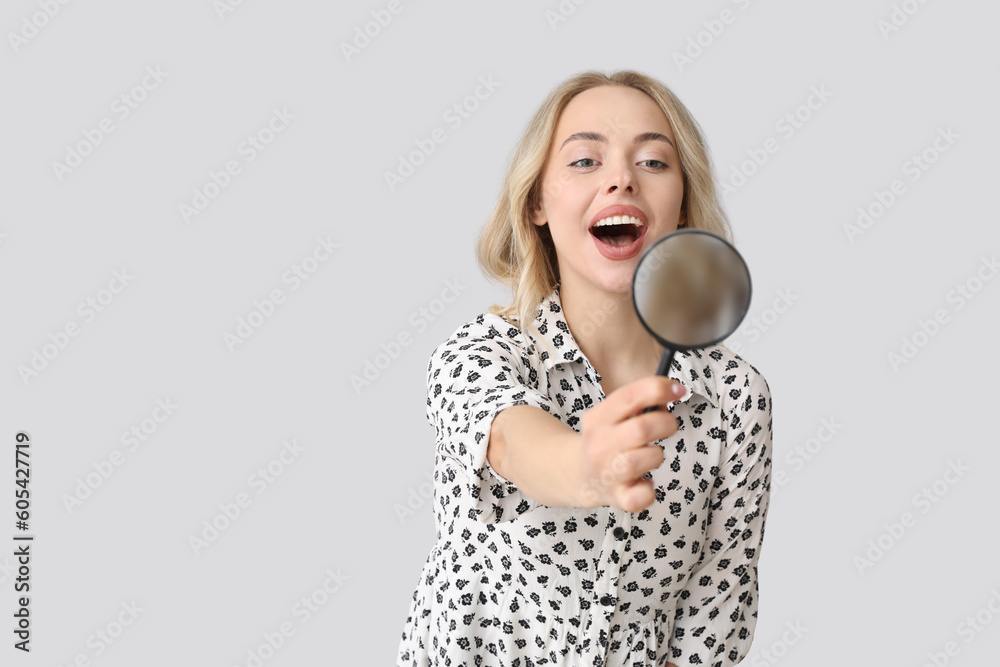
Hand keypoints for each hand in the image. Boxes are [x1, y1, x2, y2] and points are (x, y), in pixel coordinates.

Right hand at [574, 376, 685, 512]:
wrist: (577, 476)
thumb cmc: (605, 442)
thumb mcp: (610, 417)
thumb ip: (636, 405)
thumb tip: (671, 394)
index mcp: (597, 419)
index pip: (629, 396)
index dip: (658, 389)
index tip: (678, 389)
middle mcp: (600, 445)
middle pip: (642, 429)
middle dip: (667, 423)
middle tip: (669, 425)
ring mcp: (607, 473)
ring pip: (647, 458)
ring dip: (658, 454)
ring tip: (651, 455)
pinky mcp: (617, 497)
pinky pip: (643, 496)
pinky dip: (650, 489)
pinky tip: (644, 482)